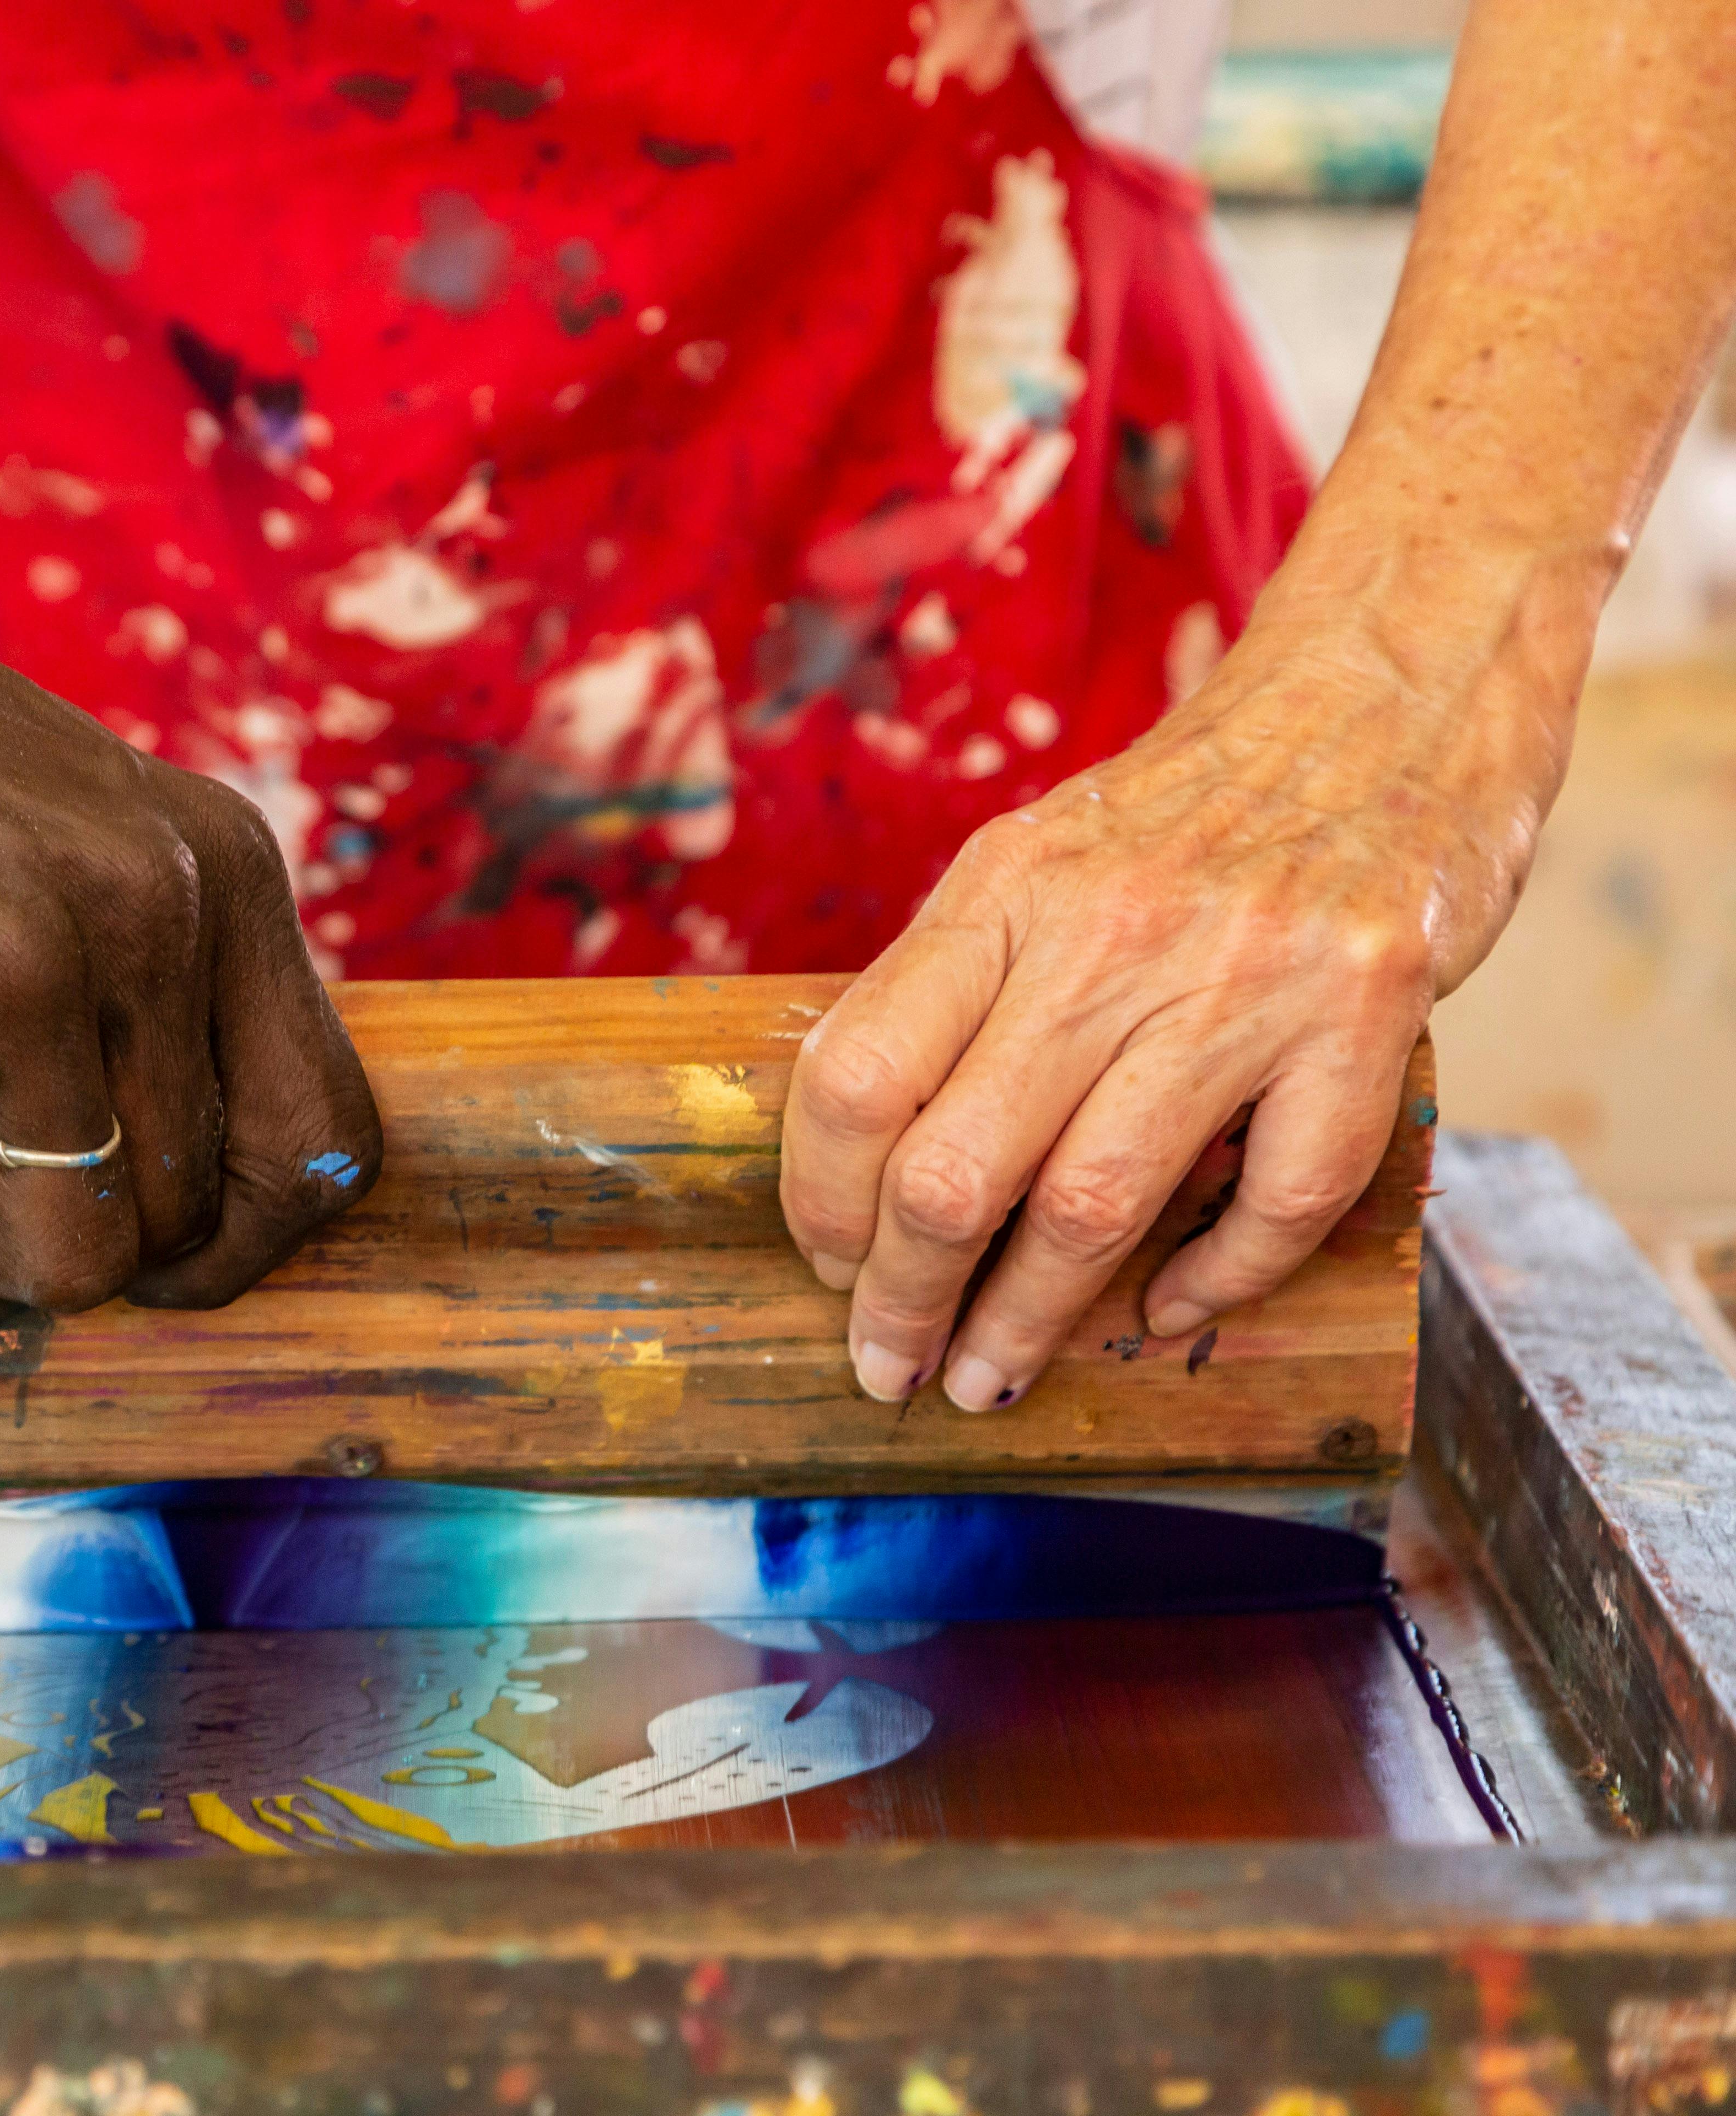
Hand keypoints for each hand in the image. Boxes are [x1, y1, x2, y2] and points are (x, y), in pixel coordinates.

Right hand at [0, 579, 383, 1315]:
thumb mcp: (59, 816)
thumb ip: (152, 959)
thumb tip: (216, 1166)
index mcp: (215, 864)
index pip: (321, 1134)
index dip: (241, 1237)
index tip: (150, 1253)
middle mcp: (151, 910)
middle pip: (180, 1219)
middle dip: (63, 1240)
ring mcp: (23, 966)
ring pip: (67, 1257)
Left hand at [777, 585, 1567, 1411]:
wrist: (1388, 694)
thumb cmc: (1195, 810)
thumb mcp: (1041, 862)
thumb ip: (961, 986)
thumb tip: (870, 1156)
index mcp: (1001, 891)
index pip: (854, 1075)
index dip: (822, 1200)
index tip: (829, 1267)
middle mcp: (1106, 933)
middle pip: (952, 1170)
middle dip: (903, 1299)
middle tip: (889, 1366)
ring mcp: (1241, 975)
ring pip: (1089, 1206)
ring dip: (1025, 1322)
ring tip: (989, 1377)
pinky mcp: (1365, 1013)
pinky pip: (1273, 1199)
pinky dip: (1213, 1281)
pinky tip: (1169, 1309)